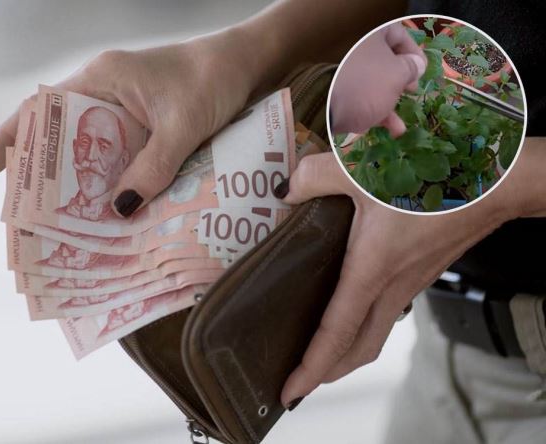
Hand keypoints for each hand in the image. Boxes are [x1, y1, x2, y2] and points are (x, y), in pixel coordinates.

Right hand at [0, 29, 257, 216]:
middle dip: (49, 173)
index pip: (42, 109)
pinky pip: (123, 153)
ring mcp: (128, 109)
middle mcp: (108, 93)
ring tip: (73, 221)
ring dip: (87, 180)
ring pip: (94, 148)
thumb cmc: (213, 80)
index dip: (11, 139)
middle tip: (36, 215)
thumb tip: (121, 209)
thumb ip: (153, 166)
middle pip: (64, 135)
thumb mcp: (182, 126)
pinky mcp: (149, 123)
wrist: (247, 64)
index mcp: (101, 79)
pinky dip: (118, 177)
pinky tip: (120, 204)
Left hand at [278, 152, 514, 407]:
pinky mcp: (418, 271)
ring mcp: (409, 282)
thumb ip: (315, 177)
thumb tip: (286, 191)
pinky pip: (387, 311)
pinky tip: (351, 301)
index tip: (290, 391)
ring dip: (347, 350)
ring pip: (374, 333)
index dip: (311, 368)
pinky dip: (364, 323)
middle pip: (359, 349)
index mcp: (372, 271)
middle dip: (328, 372)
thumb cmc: (436, 178)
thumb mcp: (362, 169)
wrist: (494, 183)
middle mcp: (392, 287)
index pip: (336, 334)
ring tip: (319, 349)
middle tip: (300, 378)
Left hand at [330, 22, 426, 137]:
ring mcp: (344, 76)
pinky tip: (388, 131)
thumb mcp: (397, 75)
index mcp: (370, 38)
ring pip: (374, 86)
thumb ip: (411, 68)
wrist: (325, 110)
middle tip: (411, 91)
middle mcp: (356, 53)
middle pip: (386, 62)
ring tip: (400, 126)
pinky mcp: (336, 97)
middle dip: (401, 80)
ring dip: (391, 105)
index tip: (422, 70)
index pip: (398, 34)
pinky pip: (360, 101)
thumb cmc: (368, 85)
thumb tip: (416, 64)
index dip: (414, 52)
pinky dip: (374, 114)